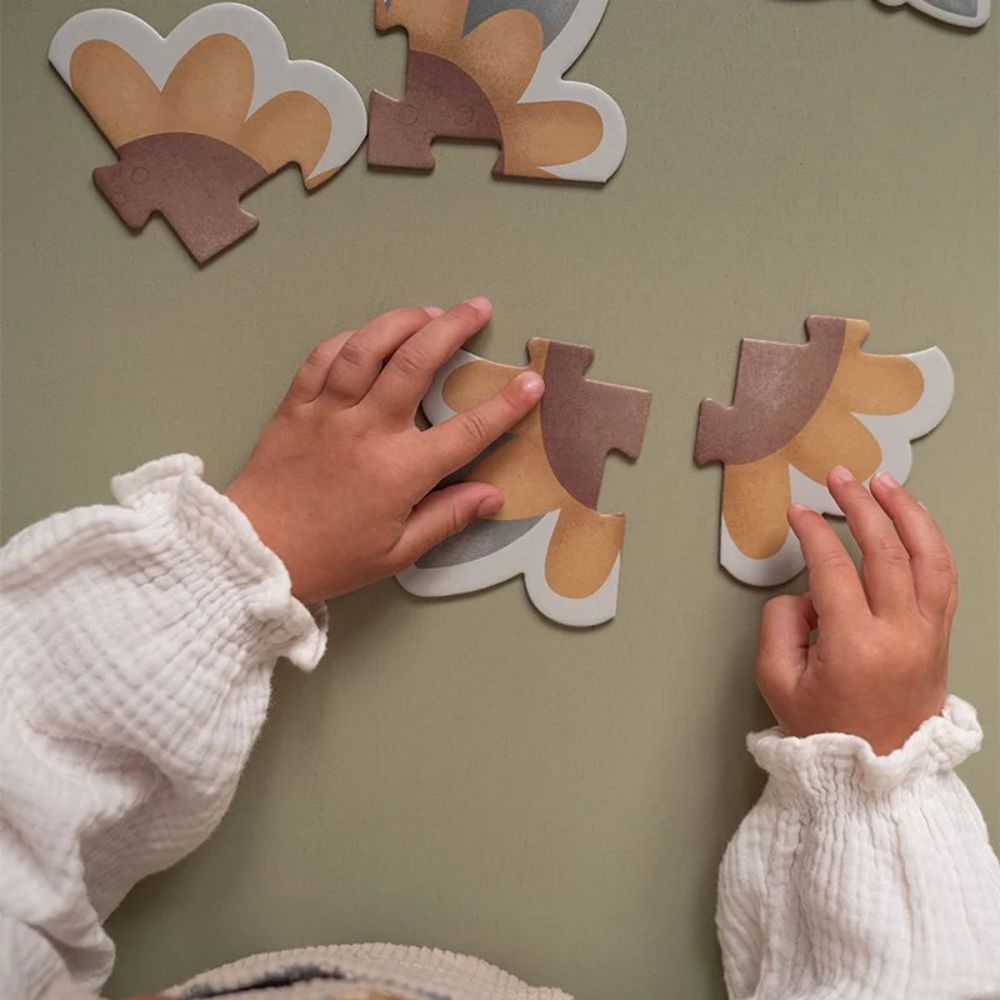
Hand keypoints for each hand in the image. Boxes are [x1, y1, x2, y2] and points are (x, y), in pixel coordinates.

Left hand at [224, 298, 543, 603]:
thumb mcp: (397, 552)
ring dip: (401, 321)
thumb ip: (446, 518)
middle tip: (477, 308)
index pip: (467, 431)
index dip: (505, 405)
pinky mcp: (296, 405)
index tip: (532, 382)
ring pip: (367, 348)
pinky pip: (323, 358)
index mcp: (400, 471)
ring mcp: (328, 412)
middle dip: (452, 328)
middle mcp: (367, 430)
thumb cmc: (330, 557)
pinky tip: (367, 335)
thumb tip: (492, 495)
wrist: (255, 551)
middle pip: (415, 363)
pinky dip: (349, 339)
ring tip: (427, 311)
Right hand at [755, 466, 957, 754]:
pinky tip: (914, 521)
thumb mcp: (777, 680)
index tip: (798, 513)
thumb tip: (806, 593)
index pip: (834, 568)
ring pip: (929, 558)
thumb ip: (780, 624)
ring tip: (884, 484)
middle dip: (859, 505)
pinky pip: (944, 578)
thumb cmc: (825, 732)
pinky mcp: (939, 639)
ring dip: (907, 513)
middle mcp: (900, 636)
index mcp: (855, 647)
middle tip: (838, 478)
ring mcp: (928, 636)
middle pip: (886, 550)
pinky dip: (930, 542)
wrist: (876, 776)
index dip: (813, 532)